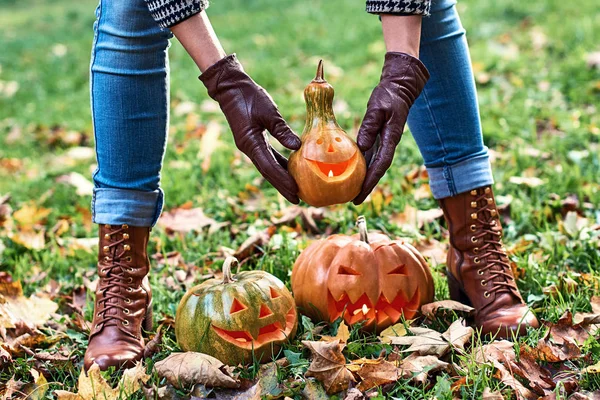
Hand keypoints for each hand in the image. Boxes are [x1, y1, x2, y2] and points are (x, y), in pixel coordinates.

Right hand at [200, 54, 300, 202]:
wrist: (231, 87)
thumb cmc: (250, 97)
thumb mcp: (269, 112)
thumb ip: (282, 131)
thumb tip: (297, 146)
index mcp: (251, 143)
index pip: (269, 168)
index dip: (283, 181)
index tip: (296, 191)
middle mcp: (249, 148)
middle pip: (268, 172)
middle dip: (282, 186)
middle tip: (297, 199)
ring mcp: (250, 145)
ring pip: (268, 166)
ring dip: (281, 177)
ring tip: (295, 188)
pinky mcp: (253, 140)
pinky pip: (268, 156)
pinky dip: (279, 164)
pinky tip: (290, 168)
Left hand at [353, 52, 428, 204]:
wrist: (399, 88)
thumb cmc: (389, 96)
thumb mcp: (378, 108)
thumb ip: (369, 126)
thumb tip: (361, 147)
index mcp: (390, 139)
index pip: (381, 165)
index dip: (370, 181)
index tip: (361, 193)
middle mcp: (388, 145)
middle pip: (377, 171)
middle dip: (367, 187)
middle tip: (354, 202)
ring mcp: (383, 143)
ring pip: (373, 166)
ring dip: (364, 180)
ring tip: (351, 193)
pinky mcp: (378, 139)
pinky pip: (369, 157)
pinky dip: (361, 167)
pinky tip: (351, 174)